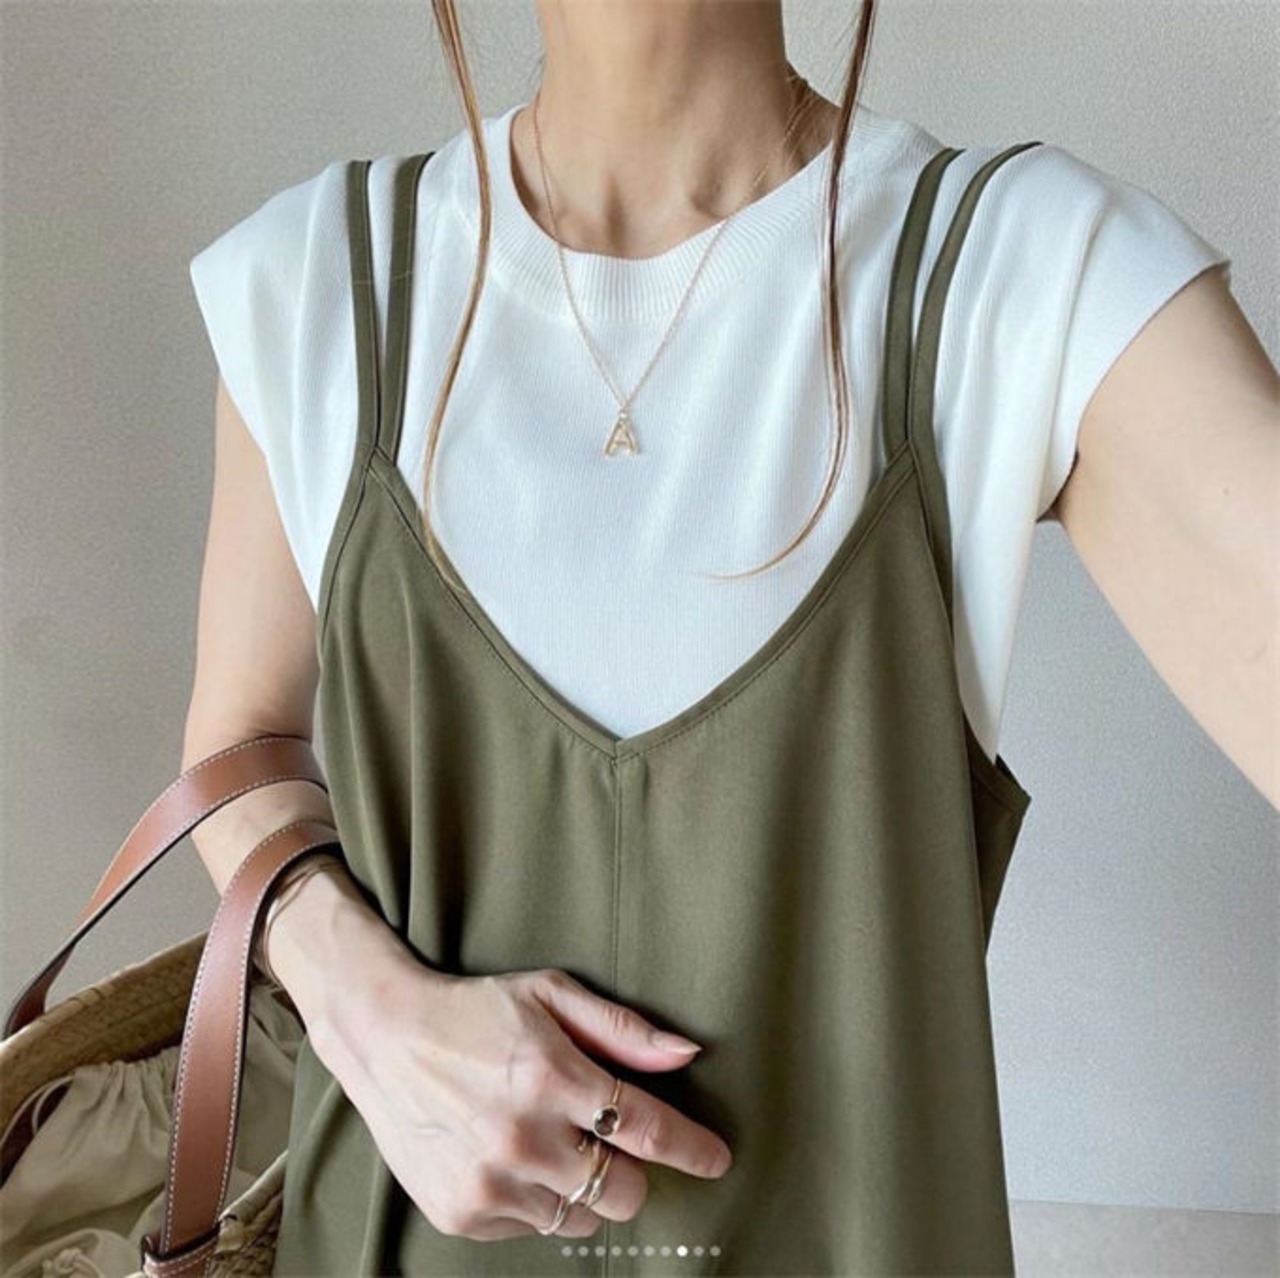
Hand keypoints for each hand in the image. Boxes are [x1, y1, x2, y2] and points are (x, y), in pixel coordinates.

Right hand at [312, 953, 733, 1241]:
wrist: (384, 1036)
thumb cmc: (476, 1010)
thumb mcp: (550, 995)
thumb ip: (622, 1029)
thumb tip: (686, 1054)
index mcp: (552, 1077)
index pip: (647, 1129)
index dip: (691, 1148)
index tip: (717, 1158)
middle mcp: (523, 1138)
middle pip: (623, 1191)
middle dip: (630, 1169)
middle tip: (606, 1138)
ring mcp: (490, 1183)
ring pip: (581, 1217)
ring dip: (582, 1186)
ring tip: (549, 1141)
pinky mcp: (462, 1214)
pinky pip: (532, 1227)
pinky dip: (536, 1199)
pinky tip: (510, 1156)